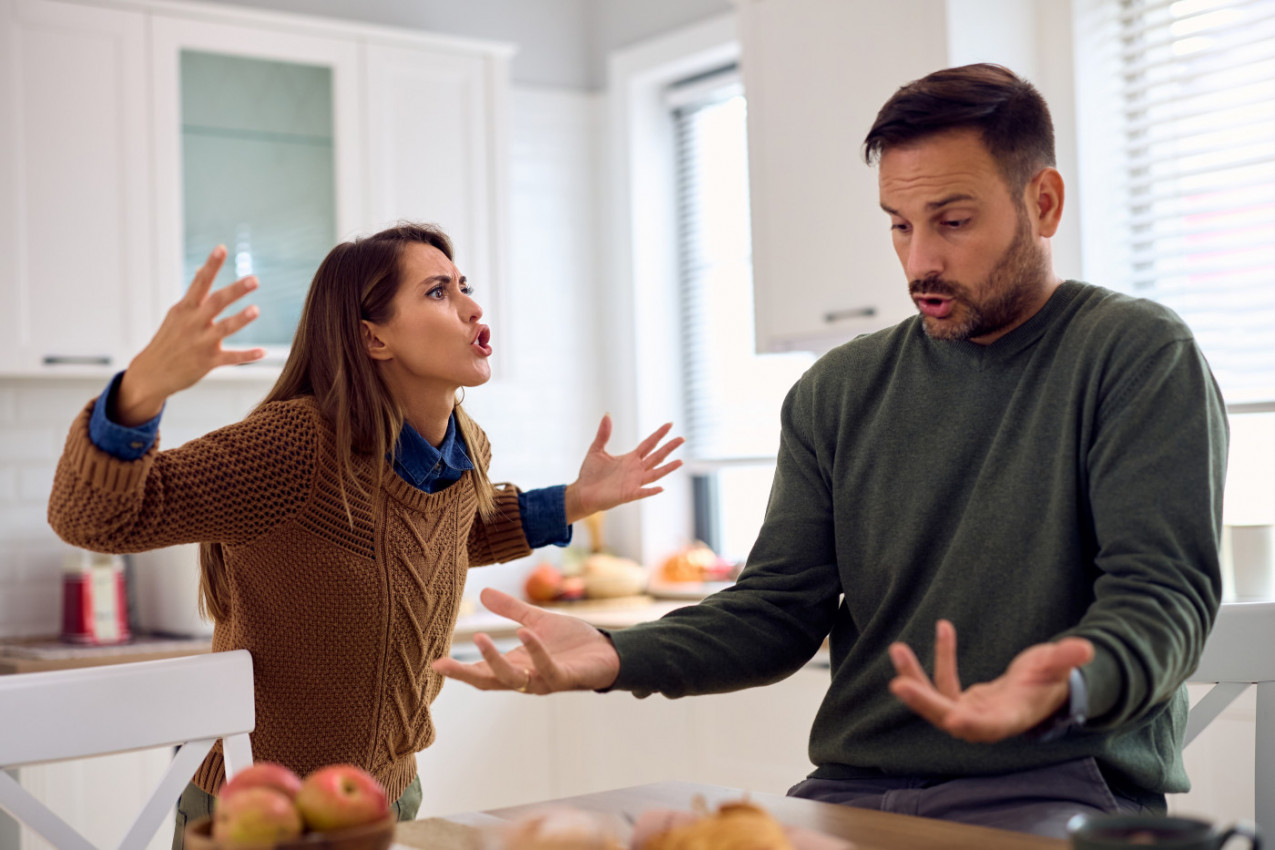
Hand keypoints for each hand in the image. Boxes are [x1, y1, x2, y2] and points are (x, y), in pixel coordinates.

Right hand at [115, 246, 264, 425]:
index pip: (200, 282)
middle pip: (216, 302)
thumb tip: (201, 270)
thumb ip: (194, 295)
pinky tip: (263, 352)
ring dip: (240, 319)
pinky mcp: (208, 362)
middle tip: (254, 279)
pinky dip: (247, 355)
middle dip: (235, 291)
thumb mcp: (177, 314)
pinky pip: (231, 358)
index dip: (211, 266)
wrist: (152, 373)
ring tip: (256, 310)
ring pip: (224, 328)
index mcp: (185, 308)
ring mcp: (201, 342)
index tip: (222, 248)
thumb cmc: (168, 339)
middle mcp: (193, 323)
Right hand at [431, 588, 620, 692]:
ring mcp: (545, 680)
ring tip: (480, 636)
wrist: (609, 652)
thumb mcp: (536, 621)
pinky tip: (525, 633)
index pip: (482, 670)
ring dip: (495, 661)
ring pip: (514, 679)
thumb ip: (510, 610)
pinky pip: (547, 669)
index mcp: (516, 664)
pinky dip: (536, 652)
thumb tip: (481, 592)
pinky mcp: (566, 677)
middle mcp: (526, 677)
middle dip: (465, 674)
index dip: (459, 669)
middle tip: (441, 664)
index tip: (434, 663)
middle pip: (489, 681)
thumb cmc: (572, 643)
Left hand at [563, 416, 683, 523]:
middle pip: (657, 456)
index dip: (659, 434)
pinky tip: (661, 488)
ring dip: (667, 468)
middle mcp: (635, 469)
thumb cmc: (590, 473)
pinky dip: (651, 491)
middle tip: (682, 438)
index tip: (670, 424)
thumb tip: (607, 414)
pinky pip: (642, 492)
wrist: (582, 492)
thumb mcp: (596, 450)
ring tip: (680, 461)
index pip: (649, 444)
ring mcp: (633, 482)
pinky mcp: (628, 494)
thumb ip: (603, 434)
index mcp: (630, 458)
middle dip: (669, 447)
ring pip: (655, 473)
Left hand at [888, 620, 1093, 742]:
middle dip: (925, 703)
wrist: (1040, 691)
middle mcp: (985, 722)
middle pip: (950, 718)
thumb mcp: (1057, 667)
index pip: (988, 727)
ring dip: (916, 678)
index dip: (971, 723)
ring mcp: (970, 714)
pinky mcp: (960, 702)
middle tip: (899, 684)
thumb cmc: (1050, 680)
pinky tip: (944, 628)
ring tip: (897, 649)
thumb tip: (1085, 648)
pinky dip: (938, 660)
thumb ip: (1066, 658)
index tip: (952, 717)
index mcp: (1011, 718)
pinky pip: (941, 684)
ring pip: (936, 703)